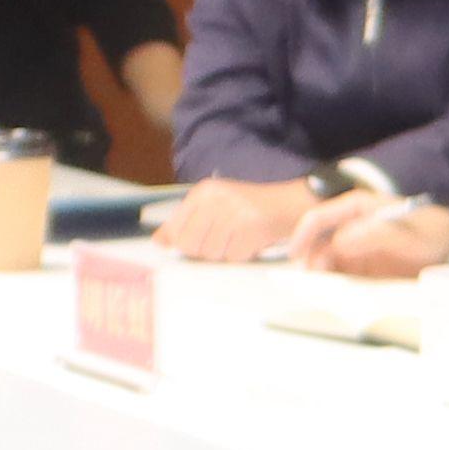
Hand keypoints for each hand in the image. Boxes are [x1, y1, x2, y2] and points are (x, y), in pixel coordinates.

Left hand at [155, 175, 318, 261]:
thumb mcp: (214, 207)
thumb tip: (158, 241)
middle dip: (206, 251)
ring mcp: (234, 212)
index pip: (177, 230)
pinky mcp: (251, 228)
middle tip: (224, 242)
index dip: (185, 245)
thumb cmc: (249, 208)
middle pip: (192, 246)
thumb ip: (185, 223)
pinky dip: (242, 255)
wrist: (290, 204)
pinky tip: (251, 242)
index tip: (198, 244)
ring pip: (212, 254)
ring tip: (238, 239)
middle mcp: (216, 199)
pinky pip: (234, 257)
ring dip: (225, 254)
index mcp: (204, 192)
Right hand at [304, 198, 448, 280]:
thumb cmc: (428, 233)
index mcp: (355, 207)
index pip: (318, 218)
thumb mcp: (405, 234)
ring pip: (324, 262)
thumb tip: (340, 242)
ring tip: (323, 294)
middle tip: (315, 283)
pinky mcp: (360, 267)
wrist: (448, 248)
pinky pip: (339, 276)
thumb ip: (375, 235)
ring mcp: (353, 247)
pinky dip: (333, 286)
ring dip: (320, 277)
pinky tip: (336, 297)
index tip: (295, 256)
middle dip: (310, 263)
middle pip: (316, 244)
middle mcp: (349, 226)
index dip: (302, 236)